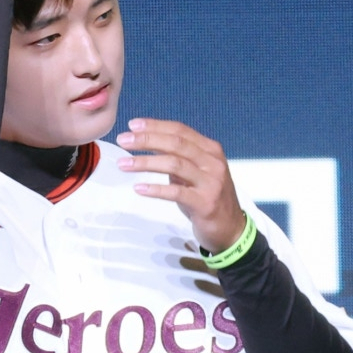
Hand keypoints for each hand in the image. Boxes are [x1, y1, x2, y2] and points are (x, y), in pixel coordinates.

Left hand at [116, 118, 244, 253]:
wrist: (230, 228)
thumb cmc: (207, 197)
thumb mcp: (194, 172)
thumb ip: (177, 156)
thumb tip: (147, 142)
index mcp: (210, 149)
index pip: (180, 130)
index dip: (155, 126)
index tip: (133, 125)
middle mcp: (212, 162)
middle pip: (176, 143)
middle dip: (146, 140)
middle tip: (122, 140)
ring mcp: (210, 182)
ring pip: (174, 164)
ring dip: (145, 162)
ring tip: (123, 164)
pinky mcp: (205, 203)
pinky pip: (176, 192)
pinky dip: (155, 189)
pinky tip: (138, 188)